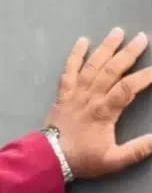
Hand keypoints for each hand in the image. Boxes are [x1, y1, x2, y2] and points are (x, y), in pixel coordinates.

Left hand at [44, 27, 151, 178]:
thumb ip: (139, 148)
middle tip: (141, 38)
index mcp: (104, 112)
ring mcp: (75, 93)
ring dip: (104, 48)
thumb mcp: (115, 160)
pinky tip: (82, 41)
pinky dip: (74, 55)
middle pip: (111, 70)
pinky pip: (68, 71)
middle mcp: (90, 98)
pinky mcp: (63, 94)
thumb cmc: (83, 159)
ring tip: (117, 32)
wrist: (50, 157)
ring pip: (91, 66)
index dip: (144, 76)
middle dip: (127, 53)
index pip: (127, 88)